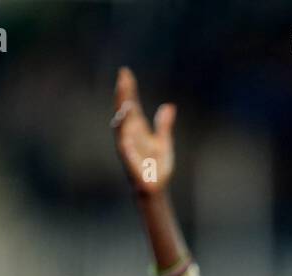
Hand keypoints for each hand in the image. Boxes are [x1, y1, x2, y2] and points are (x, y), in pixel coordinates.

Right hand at [111, 66, 174, 195]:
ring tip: (126, 104)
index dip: (129, 89)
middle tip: (122, 78)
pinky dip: (125, 143)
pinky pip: (126, 151)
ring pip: (122, 129)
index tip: (125, 72)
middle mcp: (130, 135)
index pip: (131, 104)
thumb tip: (169, 107)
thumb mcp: (164, 142)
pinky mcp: (129, 161)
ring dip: (123, 117)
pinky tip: (126, 136)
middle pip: (124, 111)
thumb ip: (164, 125)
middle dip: (123, 96)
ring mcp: (128, 147)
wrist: (155, 187)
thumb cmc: (157, 166)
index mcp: (138, 129)